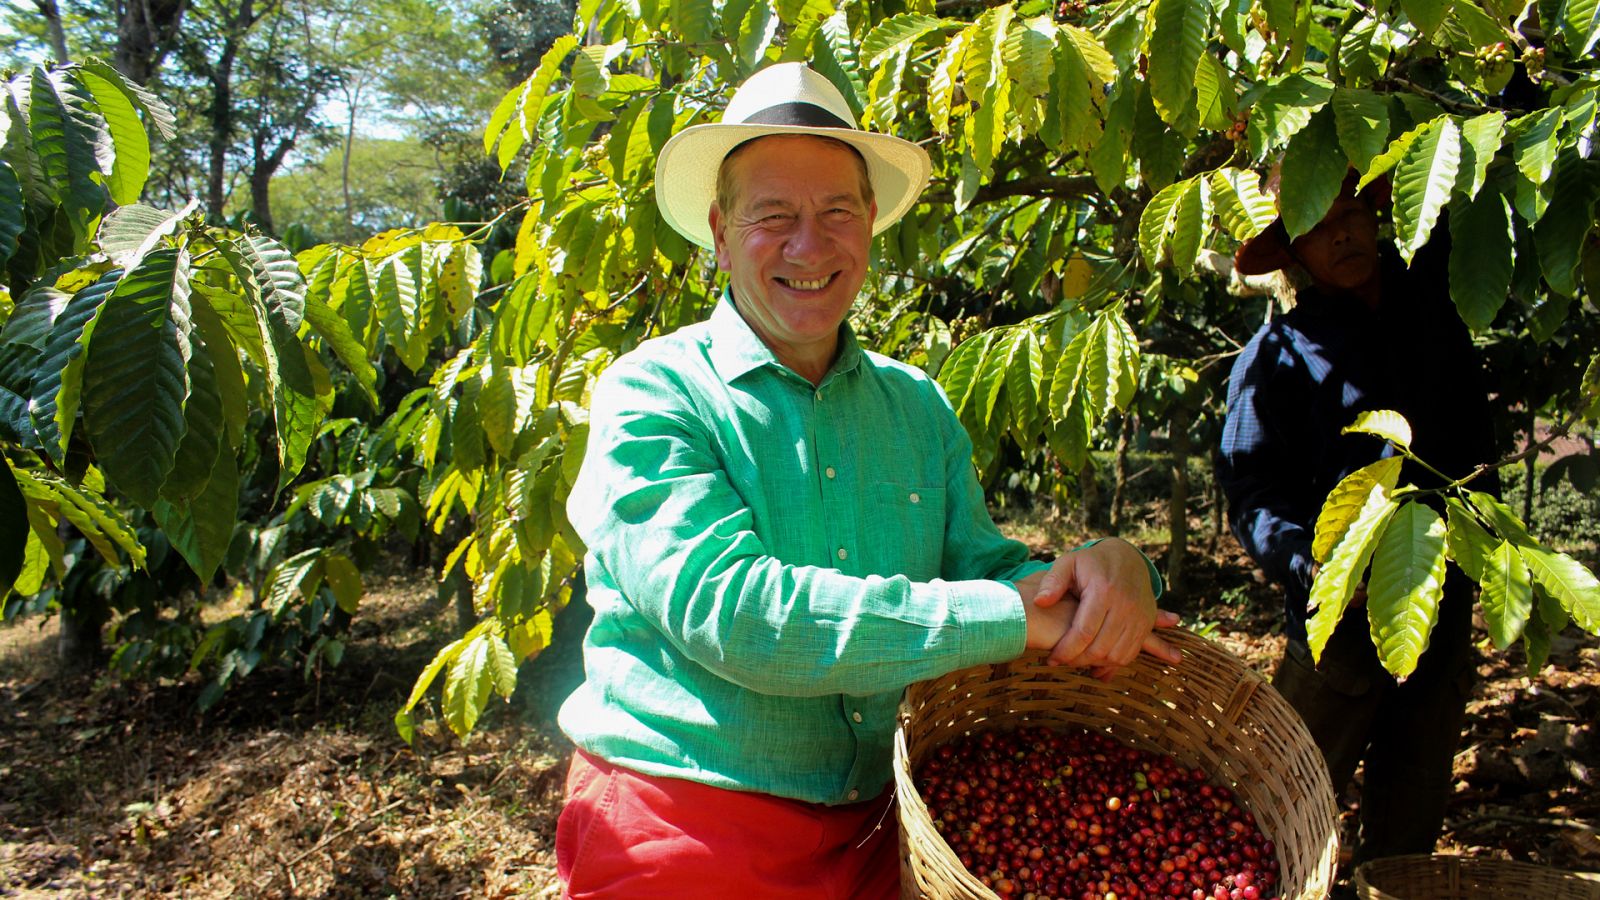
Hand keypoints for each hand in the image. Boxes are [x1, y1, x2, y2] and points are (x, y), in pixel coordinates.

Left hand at [1030, 537, 1181, 677]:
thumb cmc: (1091, 562)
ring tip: (1077, 660)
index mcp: (1103, 591)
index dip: (1066, 650)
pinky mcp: (1146, 623)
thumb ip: (1053, 582)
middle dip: (1077, 660)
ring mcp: (1139, 616)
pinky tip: (1095, 660)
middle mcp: (1125, 605)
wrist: (1128, 558)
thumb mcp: (1068, 563)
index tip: (1052, 659)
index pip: (1083, 632)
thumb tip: (1040, 602)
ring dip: (1094, 663)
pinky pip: (1130, 654)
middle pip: (1100, 648)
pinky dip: (1112, 662)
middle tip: (1062, 661)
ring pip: (1116, 655)